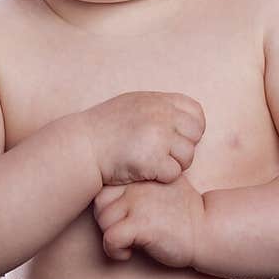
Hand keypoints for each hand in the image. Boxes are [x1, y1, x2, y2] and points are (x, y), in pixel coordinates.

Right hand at [80, 91, 205, 185]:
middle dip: (184, 147)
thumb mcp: (133, 104)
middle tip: (164, 154)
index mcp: (158, 100)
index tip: (176, 138)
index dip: (191, 128)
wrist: (82, 147)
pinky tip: (145, 172)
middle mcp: (162, 115)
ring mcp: (159, 137)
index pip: (196, 112)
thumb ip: (158, 108)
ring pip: (188, 156)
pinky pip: (174, 173)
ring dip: (173, 164)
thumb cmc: (104, 129)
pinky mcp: (153, 159)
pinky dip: (162, 177)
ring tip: (152, 163)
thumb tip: (182, 115)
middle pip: (196, 134)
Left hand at [92, 174, 206, 268]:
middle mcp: (137, 186)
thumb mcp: (166, 185)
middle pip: (100, 204)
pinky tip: (128, 253)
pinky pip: (110, 238)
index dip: (109, 207)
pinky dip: (114, 251)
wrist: (208, 229)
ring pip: (103, 221)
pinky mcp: (141, 225)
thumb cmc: (187, 212)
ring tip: (128, 244)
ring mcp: (138, 204)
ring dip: (111, 237)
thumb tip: (117, 185)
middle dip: (107, 222)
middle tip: (123, 233)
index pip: (105, 188)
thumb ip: (144, 182)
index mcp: (142, 177)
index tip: (123, 220)